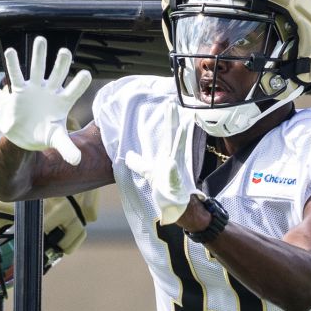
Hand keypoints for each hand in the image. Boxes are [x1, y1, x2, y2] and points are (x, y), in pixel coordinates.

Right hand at [0, 36, 91, 165]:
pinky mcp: (19, 90)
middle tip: (64, 52)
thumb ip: (67, 148)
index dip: (79, 83)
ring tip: (40, 39)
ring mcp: (35, 89)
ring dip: (38, 55)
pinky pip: (16, 75)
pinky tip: (10, 51)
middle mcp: (50, 91)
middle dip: (60, 64)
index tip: (86, 74)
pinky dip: (12, 64)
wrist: (24, 135)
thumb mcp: (56, 140)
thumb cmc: (44, 135)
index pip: (74, 90)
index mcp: (62, 102)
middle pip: (57, 74)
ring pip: (37, 69)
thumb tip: (77, 162)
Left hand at [124, 105, 197, 222]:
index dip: (169, 119)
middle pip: (174, 136)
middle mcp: (173, 159)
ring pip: (177, 152)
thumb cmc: (165, 188)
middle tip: (174, 103)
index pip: (168, 133)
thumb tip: (128, 155)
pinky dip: (171, 171)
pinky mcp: (174, 185)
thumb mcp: (148, 173)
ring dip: (180, 139)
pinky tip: (170, 164)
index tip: (169, 104)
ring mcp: (175, 171)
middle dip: (174, 121)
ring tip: (181, 125)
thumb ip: (139, 163)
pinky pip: (172, 177)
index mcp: (167, 155)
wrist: (176, 206)